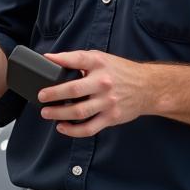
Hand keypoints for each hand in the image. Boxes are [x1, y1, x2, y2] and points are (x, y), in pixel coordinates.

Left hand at [35, 50, 155, 137]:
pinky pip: (89, 128)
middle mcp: (103, 82)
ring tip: (46, 113)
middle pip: (73, 90)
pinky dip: (73, 130)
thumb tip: (51, 60)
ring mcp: (108, 101)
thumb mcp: (101, 59)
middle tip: (41, 96)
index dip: (60, 59)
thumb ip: (79, 59)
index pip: (77, 59)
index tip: (45, 60)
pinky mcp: (111, 117)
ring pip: (78, 111)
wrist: (148, 87)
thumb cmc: (120, 72)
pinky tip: (62, 127)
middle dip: (53, 94)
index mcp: (99, 64)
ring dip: (59, 114)